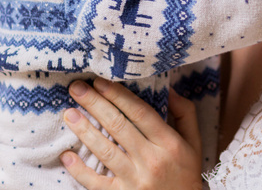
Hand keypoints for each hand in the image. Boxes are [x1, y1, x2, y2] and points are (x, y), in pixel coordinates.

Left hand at [60, 79, 202, 189]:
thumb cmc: (185, 174)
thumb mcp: (194, 143)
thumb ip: (185, 113)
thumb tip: (169, 89)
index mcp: (168, 143)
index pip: (140, 113)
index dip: (118, 95)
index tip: (100, 81)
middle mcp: (152, 160)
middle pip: (119, 126)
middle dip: (95, 104)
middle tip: (77, 88)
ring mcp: (136, 181)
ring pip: (106, 151)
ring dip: (84, 130)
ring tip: (69, 113)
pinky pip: (97, 183)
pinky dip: (80, 170)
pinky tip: (67, 155)